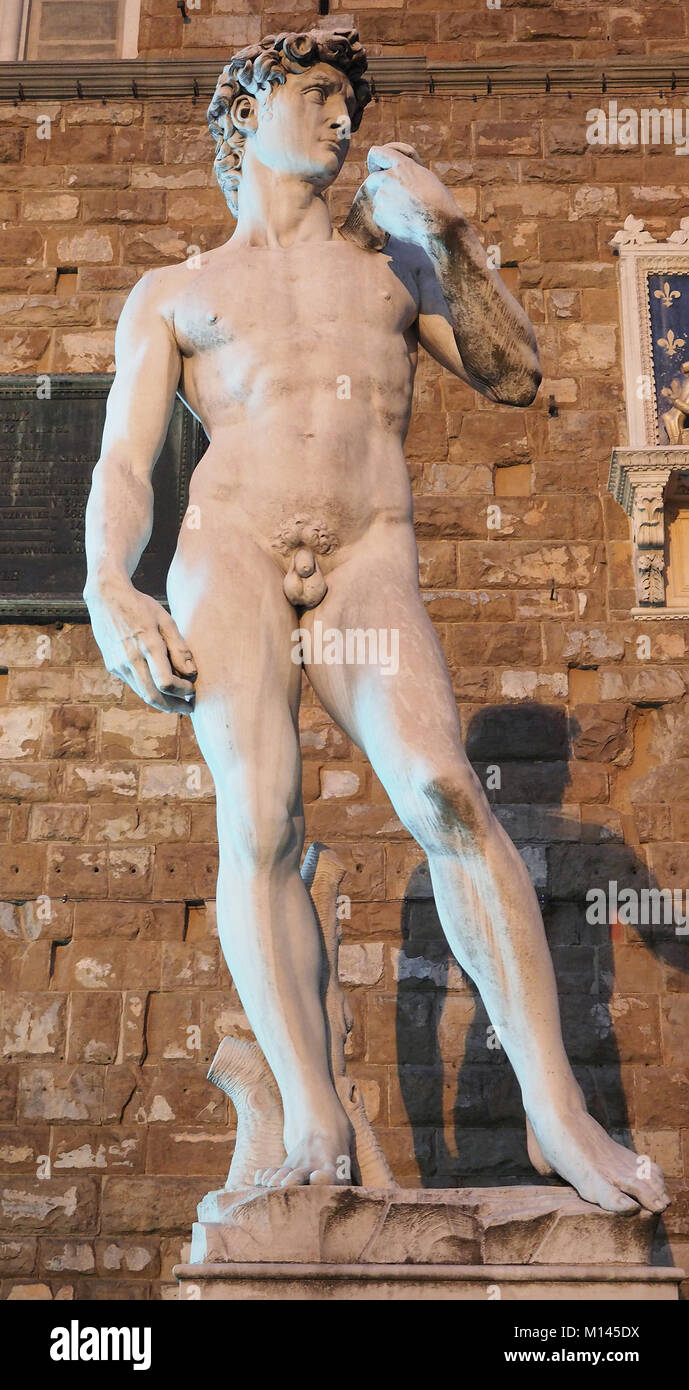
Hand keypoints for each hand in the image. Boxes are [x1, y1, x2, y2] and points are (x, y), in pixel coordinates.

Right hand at [85, 575, 196, 713]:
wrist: (106, 597)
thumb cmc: (141, 607)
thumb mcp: (166, 620)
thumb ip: (180, 647)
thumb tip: (192, 674)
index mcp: (147, 645)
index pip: (166, 683)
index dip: (182, 691)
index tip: (193, 689)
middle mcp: (130, 659)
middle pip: (153, 697)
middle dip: (173, 707)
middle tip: (188, 709)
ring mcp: (118, 665)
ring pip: (142, 693)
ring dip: (161, 702)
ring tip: (178, 700)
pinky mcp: (112, 666)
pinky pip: (134, 684)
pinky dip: (149, 689)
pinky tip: (159, 684)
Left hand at [363, 143, 459, 246]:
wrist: (439, 223)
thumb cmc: (439, 201)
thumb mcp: (426, 177)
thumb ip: (409, 173)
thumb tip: (402, 175)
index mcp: (401, 166)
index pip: (377, 154)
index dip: (376, 161)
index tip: (377, 168)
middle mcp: (388, 178)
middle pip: (372, 180)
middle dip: (379, 188)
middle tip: (393, 198)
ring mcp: (382, 196)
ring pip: (378, 200)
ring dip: (387, 206)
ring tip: (407, 214)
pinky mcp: (379, 214)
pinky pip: (379, 216)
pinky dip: (388, 221)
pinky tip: (404, 223)